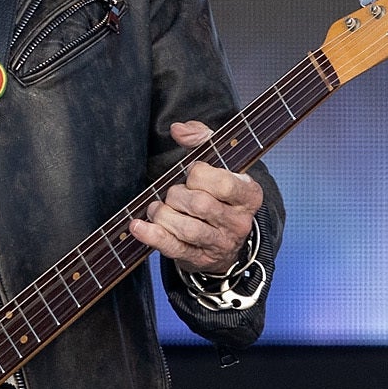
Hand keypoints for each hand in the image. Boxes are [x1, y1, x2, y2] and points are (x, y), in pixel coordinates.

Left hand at [129, 121, 262, 272]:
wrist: (224, 238)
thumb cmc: (218, 194)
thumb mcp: (219, 163)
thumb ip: (202, 140)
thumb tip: (178, 129)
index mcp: (249, 195)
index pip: (222, 183)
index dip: (198, 175)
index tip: (192, 175)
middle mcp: (239, 222)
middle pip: (200, 205)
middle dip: (176, 195)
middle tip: (172, 194)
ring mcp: (220, 243)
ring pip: (187, 229)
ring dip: (163, 214)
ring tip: (157, 209)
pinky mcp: (199, 259)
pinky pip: (173, 248)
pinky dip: (152, 236)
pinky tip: (138, 226)